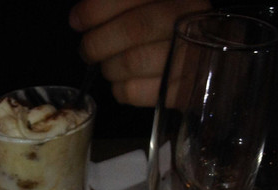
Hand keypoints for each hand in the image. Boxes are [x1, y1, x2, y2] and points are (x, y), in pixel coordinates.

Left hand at [69, 0, 210, 106]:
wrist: (200, 58)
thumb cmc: (165, 30)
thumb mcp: (147, 10)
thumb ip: (118, 8)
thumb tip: (82, 17)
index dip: (96, 10)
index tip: (77, 21)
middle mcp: (188, 21)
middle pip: (134, 30)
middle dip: (98, 43)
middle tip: (88, 50)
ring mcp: (190, 57)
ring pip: (133, 62)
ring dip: (109, 68)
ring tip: (109, 65)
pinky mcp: (183, 90)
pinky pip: (137, 92)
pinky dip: (120, 90)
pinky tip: (124, 81)